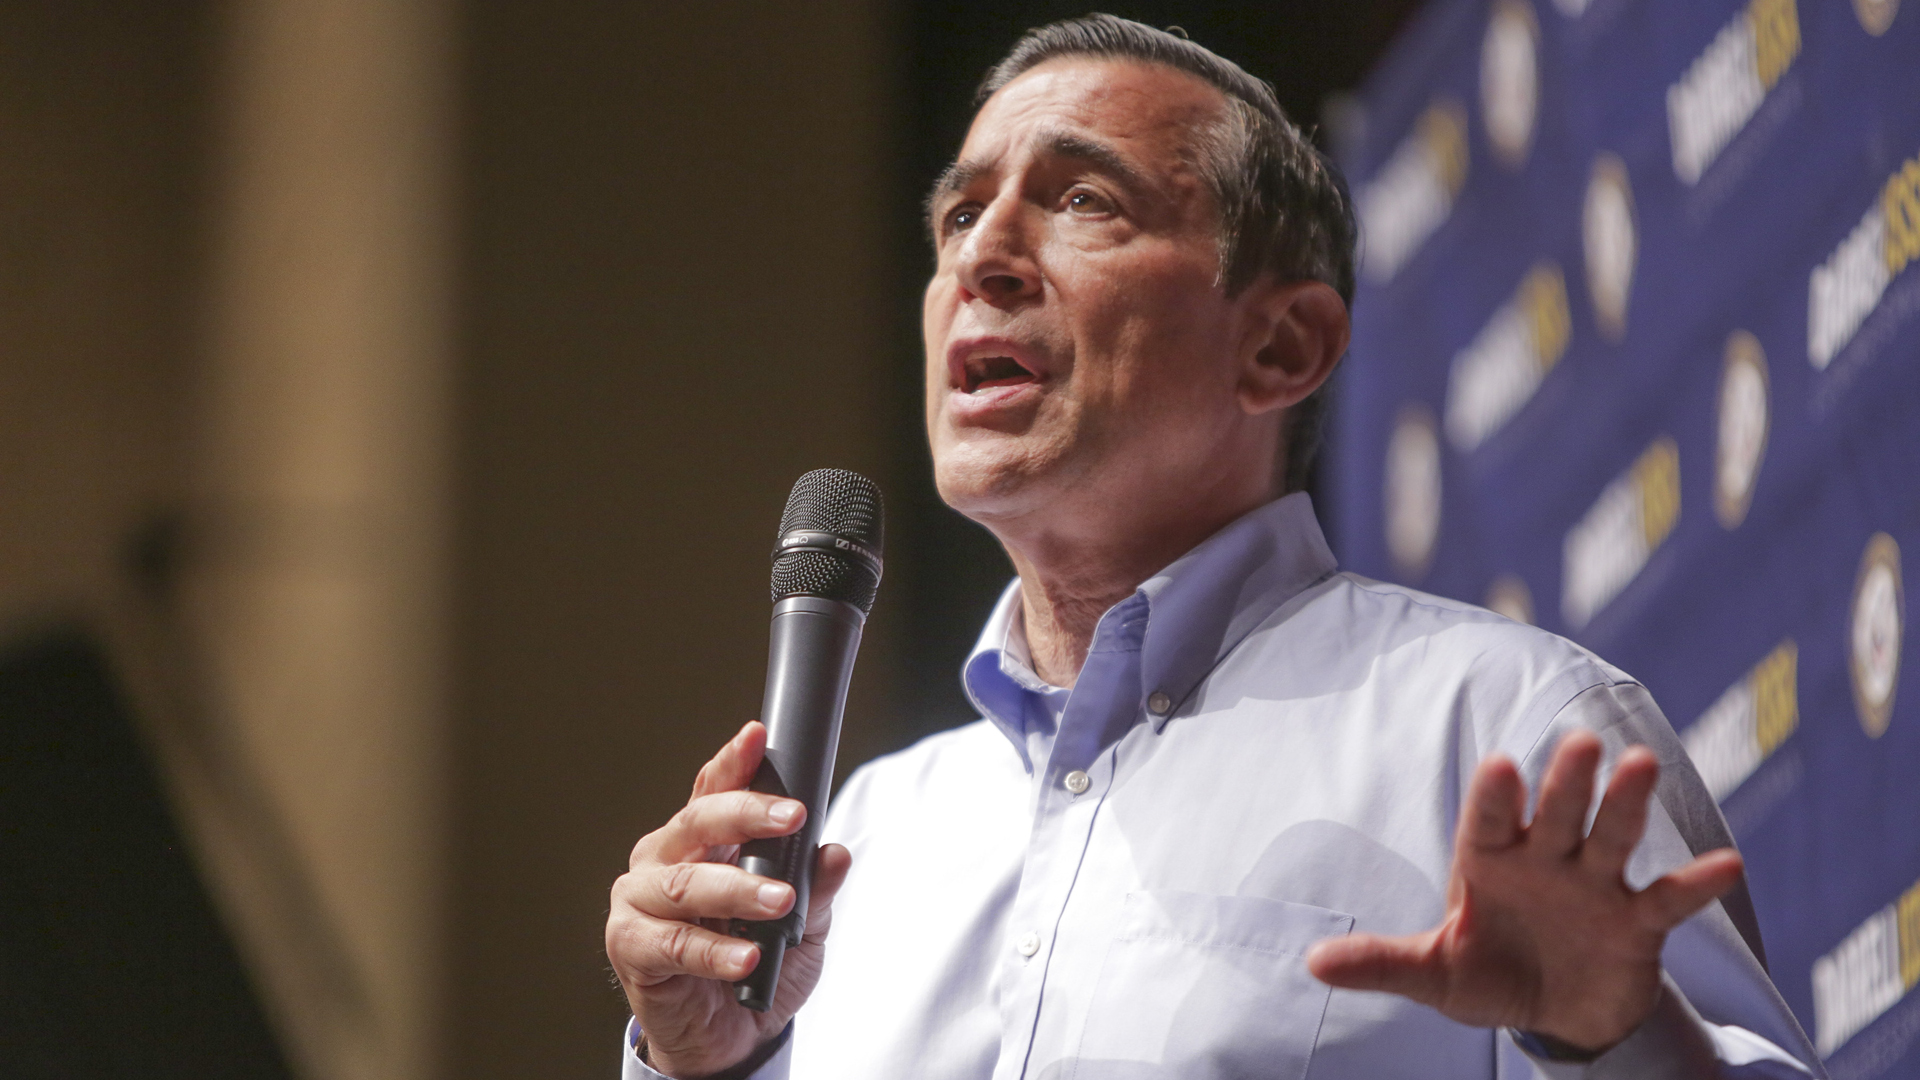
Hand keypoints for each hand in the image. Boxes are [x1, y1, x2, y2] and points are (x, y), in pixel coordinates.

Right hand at [606, 722, 853, 1077]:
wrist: (729, 1038)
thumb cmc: (758, 966)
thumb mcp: (802, 926)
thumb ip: (815, 889)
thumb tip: (834, 853)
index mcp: (700, 841)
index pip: (714, 790)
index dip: (734, 762)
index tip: (758, 736)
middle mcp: (662, 859)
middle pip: (698, 822)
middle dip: (747, 815)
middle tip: (793, 818)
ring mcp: (639, 902)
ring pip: (684, 883)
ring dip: (738, 890)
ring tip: (781, 901)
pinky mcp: (631, 948)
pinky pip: (673, 944)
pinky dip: (715, 951)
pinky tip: (748, 959)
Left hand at [1305, 729, 1743, 1053]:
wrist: (1555, 1013)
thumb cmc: (1489, 974)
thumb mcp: (1434, 974)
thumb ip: (1382, 963)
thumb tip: (1312, 963)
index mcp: (1491, 861)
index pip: (1489, 821)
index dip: (1495, 797)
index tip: (1497, 765)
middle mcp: (1546, 860)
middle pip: (1557, 814)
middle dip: (1567, 783)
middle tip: (1581, 743)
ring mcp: (1595, 886)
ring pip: (1612, 838)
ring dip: (1627, 806)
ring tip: (1642, 764)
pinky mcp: (1637, 923)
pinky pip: (1668, 899)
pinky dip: (1695, 884)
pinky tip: (1726, 864)